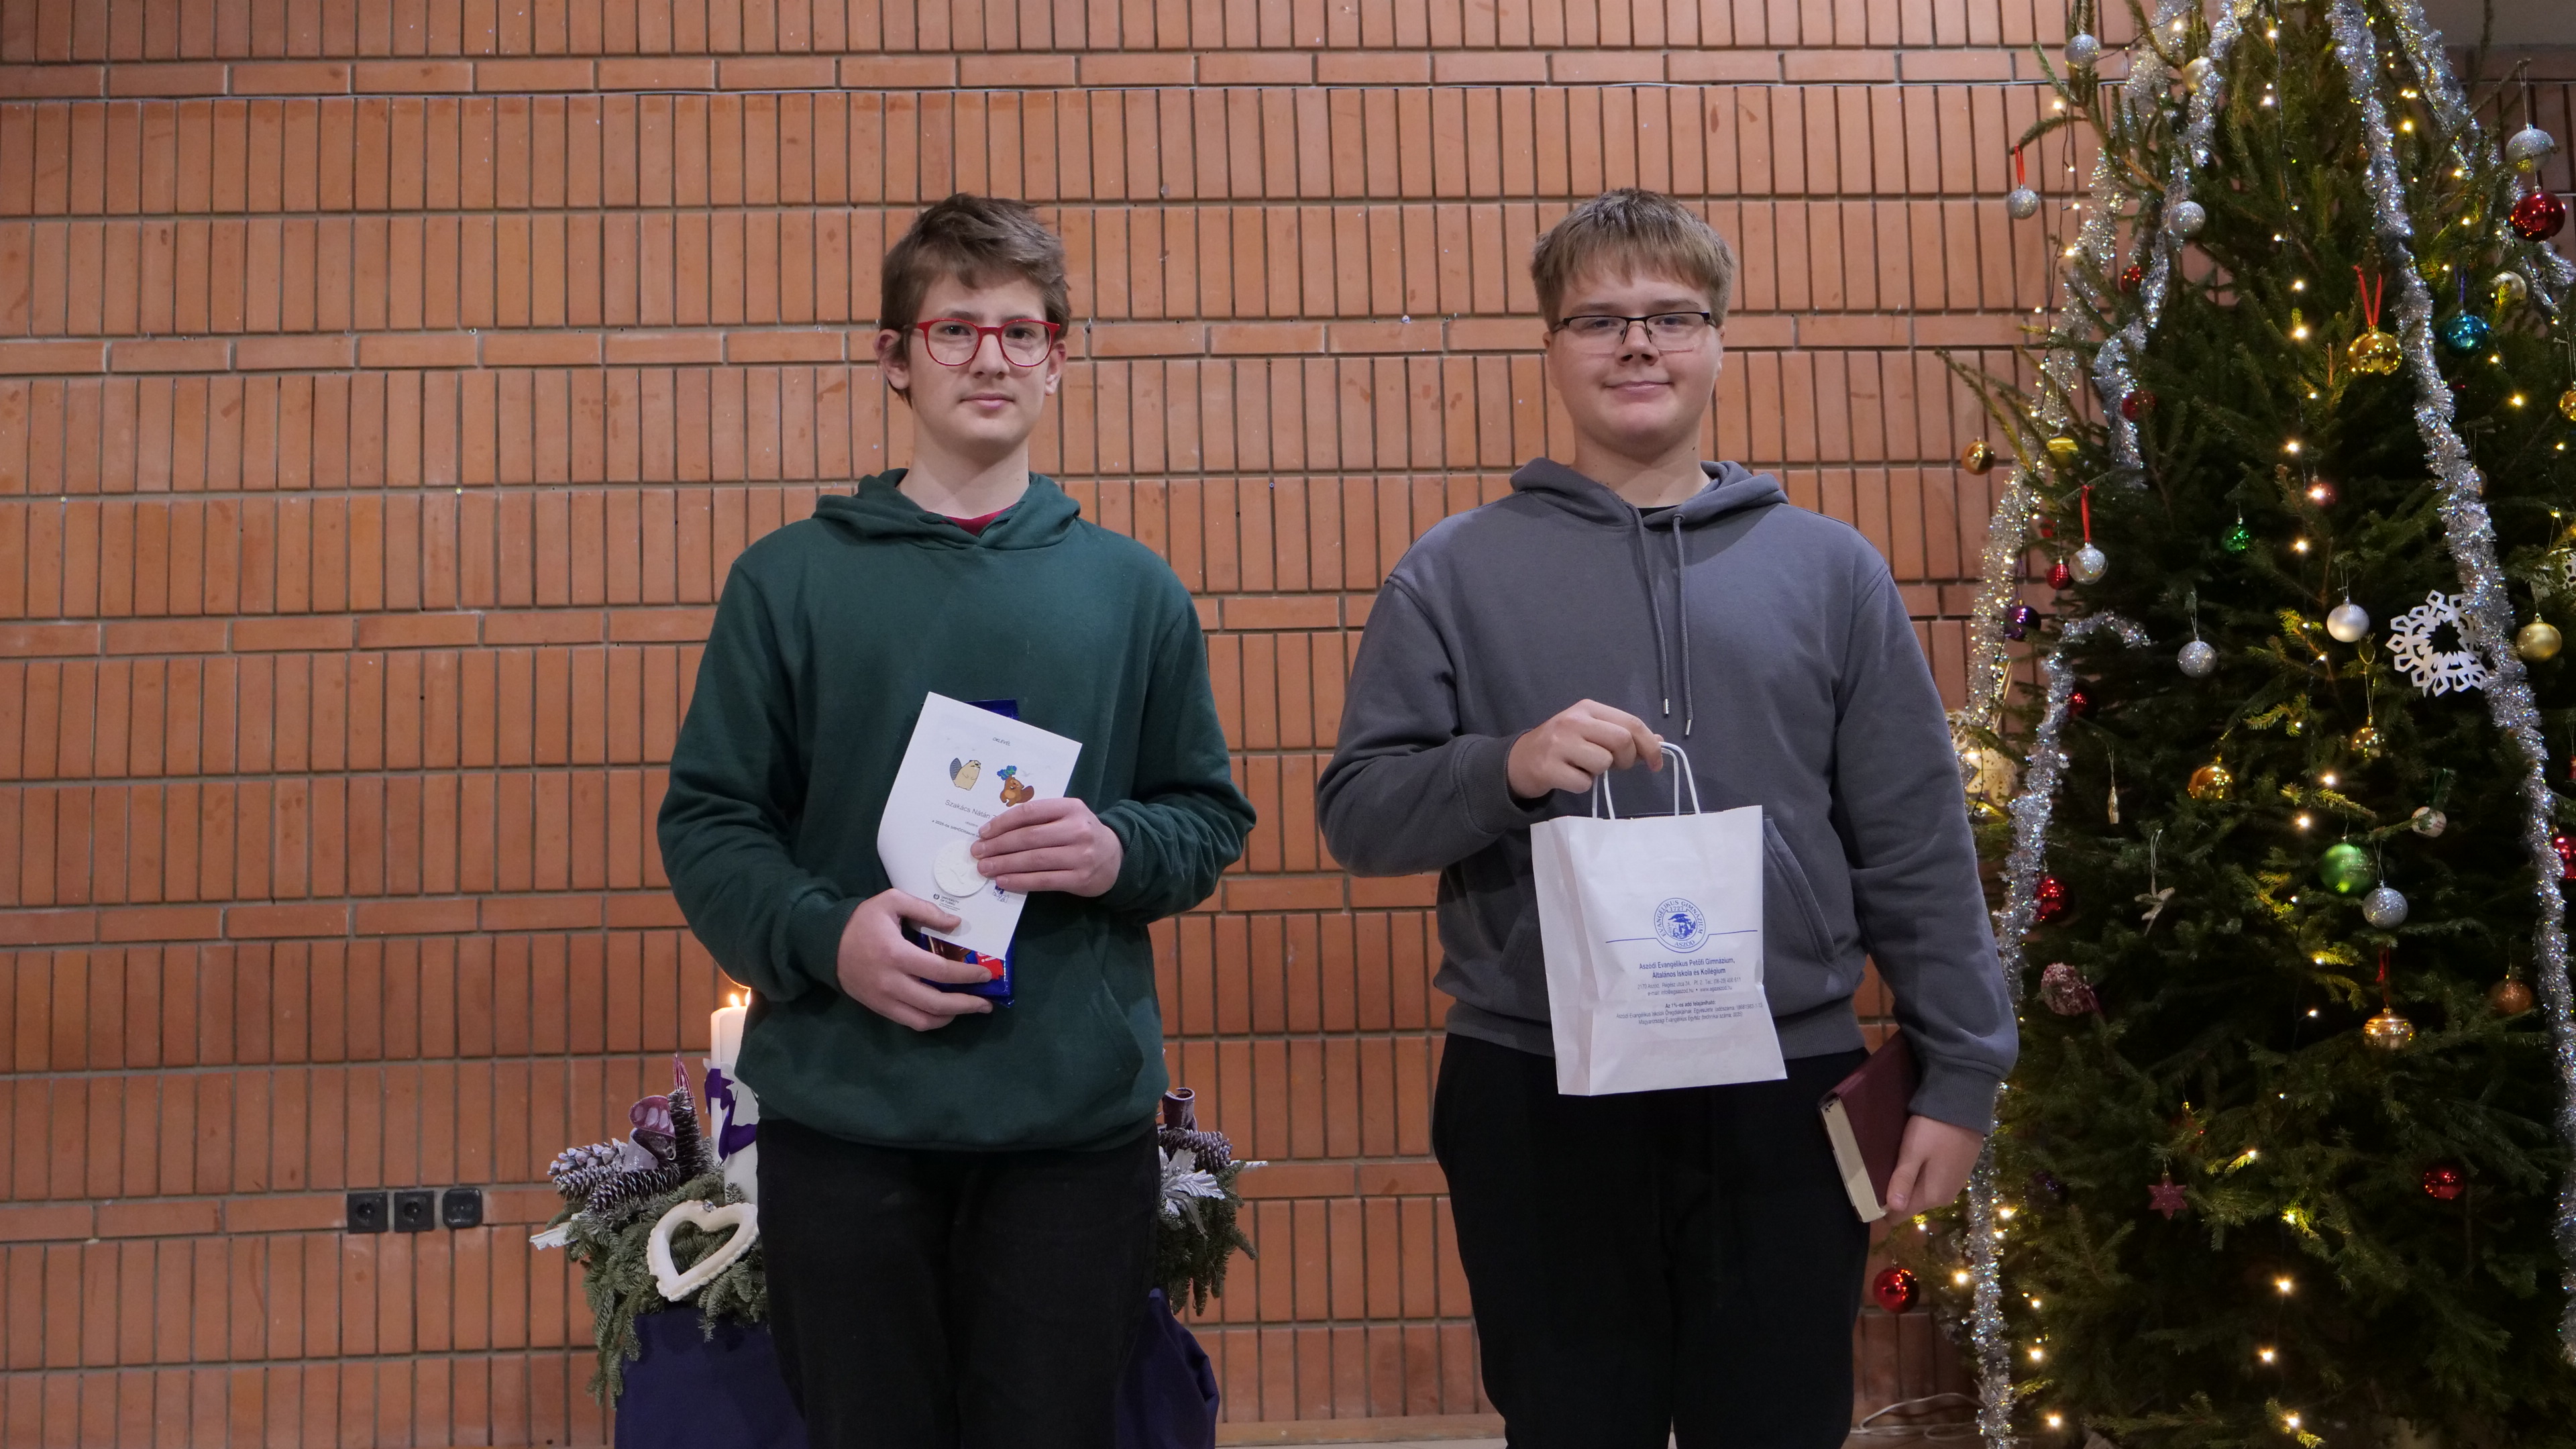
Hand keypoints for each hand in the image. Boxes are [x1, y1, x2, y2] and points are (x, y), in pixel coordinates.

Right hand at [834, 889, 996, 1030]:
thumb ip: (925, 910)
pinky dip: (932, 1021)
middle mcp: (891, 983)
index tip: (985, 975)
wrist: (825, 943)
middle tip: (986, 1002)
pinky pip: (910, 1022)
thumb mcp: (892, 902)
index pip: (940, 972)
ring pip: (924, 1020)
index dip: (966, 976)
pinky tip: (946, 1013)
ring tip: (971, 1009)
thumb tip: (955, 924)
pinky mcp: (879, 1009)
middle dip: (966, 1005)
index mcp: (896, 954)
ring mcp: (884, 999)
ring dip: (951, 1017)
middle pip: (936, 1003)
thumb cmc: (862, 921)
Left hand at [974, 796, 1124, 896]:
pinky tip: (1003, 881)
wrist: (1116, 857)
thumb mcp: (1067, 816)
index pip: (1029, 812)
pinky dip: (1020, 881)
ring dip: (1004, 864)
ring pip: (1034, 860)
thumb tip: (996, 830)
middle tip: (977, 852)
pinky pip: (1043, 880)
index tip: (983, 832)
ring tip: (984, 868)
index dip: (1002, 823)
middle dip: (998, 845)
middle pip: (1029, 837)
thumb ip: (1039, 818)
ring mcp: (1080, 855)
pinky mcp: (1080, 878)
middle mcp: (1077, 829)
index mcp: (1070, 808)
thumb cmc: (1081, 834)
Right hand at [1506, 699, 1663, 797]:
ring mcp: (1559, 744)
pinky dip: (1581, 785)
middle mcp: (1573, 721)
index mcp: (1587, 708)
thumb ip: (1623, 734)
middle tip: (1616, 767)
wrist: (1520, 760)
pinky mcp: (1549, 767)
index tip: (1656, 763)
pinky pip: (1584, 783)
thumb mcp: (1591, 732)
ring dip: (1599, 773)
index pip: (1631, 722)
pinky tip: (1568, 777)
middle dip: (1626, 760)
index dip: (1650, 745)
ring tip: (1582, 767)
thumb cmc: (1562, 746)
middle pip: (1622, 741)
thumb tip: (1659, 741)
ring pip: (1603, 763)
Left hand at [1884, 1114, 1986, 1215]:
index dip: (1882, 1208)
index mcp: (1933, 1196)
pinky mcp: (1957, 1175)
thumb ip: (1903, 1180)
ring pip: (1921, 1193)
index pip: (1900, 1215)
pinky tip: (1913, 1160)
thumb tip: (1892, 1208)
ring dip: (1907, 1183)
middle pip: (1910, 1205)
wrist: (1966, 1108)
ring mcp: (1953, 1186)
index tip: (1867, 1192)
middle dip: (1894, 1194)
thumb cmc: (1935, 1129)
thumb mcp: (1913, 1151)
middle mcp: (1944, 1197)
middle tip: (1878, 1172)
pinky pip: (1931, 1183)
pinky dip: (1920, 1176)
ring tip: (1894, 1163)